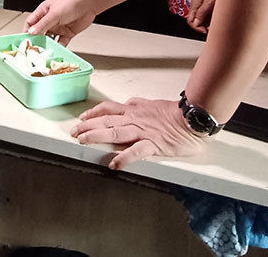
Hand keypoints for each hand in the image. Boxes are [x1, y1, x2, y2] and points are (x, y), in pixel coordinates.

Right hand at [24, 0, 97, 44]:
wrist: (89, 3)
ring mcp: (59, 27)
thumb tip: (31, 32)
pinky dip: (59, 47)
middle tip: (34, 49)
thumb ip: (43, 24)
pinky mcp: (68, 33)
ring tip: (45, 52)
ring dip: (48, 45)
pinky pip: (61, 42)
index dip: (27, 32)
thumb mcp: (54, 14)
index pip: (30, 23)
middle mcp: (50, 20)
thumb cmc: (71, 1)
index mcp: (43, 12)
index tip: (25, 41)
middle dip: (37, 41)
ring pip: (50, 39)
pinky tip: (57, 51)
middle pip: (39, 33)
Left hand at [71, 98, 206, 169]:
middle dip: (87, 125)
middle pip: (105, 120)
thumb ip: (139, 104)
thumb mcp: (152, 104)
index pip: (108, 108)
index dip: (93, 112)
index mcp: (134, 109)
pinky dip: (123, 158)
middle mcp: (135, 119)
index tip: (83, 117)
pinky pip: (135, 152)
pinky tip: (113, 164)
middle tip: (74, 131)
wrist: (193, 118)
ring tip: (82, 141)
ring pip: (114, 132)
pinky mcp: (153, 144)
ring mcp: (142, 131)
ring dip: (96, 136)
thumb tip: (129, 103)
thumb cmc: (176, 113)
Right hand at [186, 0, 219, 32]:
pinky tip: (218, 19)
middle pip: (196, 22)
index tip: (205, 30)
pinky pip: (208, 17)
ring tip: (216, 24)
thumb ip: (202, 12)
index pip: (191, 21)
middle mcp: (197, 7)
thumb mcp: (210, 1)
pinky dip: (212, 20)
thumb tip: (196, 23)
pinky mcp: (209, 7)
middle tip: (212, 29)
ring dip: (208, 24)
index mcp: (195, 5)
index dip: (198, 27)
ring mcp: (203, 7)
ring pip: (203, 20)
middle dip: (203, 27)